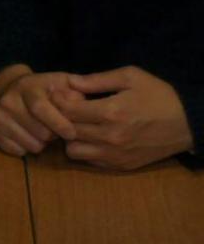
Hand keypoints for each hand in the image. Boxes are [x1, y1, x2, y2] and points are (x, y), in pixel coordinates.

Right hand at [0, 64, 82, 155]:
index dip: (58, 123)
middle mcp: (8, 101)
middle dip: (54, 135)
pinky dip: (28, 148)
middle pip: (38, 131)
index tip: (72, 134)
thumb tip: (85, 105)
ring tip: (44, 132)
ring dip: (42, 143)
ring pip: (29, 144)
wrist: (9, 88)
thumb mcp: (62, 82)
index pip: (41, 108)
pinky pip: (17, 151)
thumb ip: (76, 92)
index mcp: (27, 88)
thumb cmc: (44, 88)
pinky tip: (30, 136)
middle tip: (58, 131)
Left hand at [50, 66, 193, 169]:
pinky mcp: (120, 165)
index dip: (57, 101)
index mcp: (111, 112)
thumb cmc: (160, 96)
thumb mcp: (132, 77)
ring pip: (73, 151)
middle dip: (61, 118)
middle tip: (66, 109)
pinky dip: (85, 150)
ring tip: (79, 125)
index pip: (68, 110)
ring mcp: (114, 154)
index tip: (55, 94)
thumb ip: (98, 80)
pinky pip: (89, 161)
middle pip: (67, 131)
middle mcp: (109, 137)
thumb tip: (70, 82)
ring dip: (71, 138)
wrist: (188, 124)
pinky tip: (92, 137)